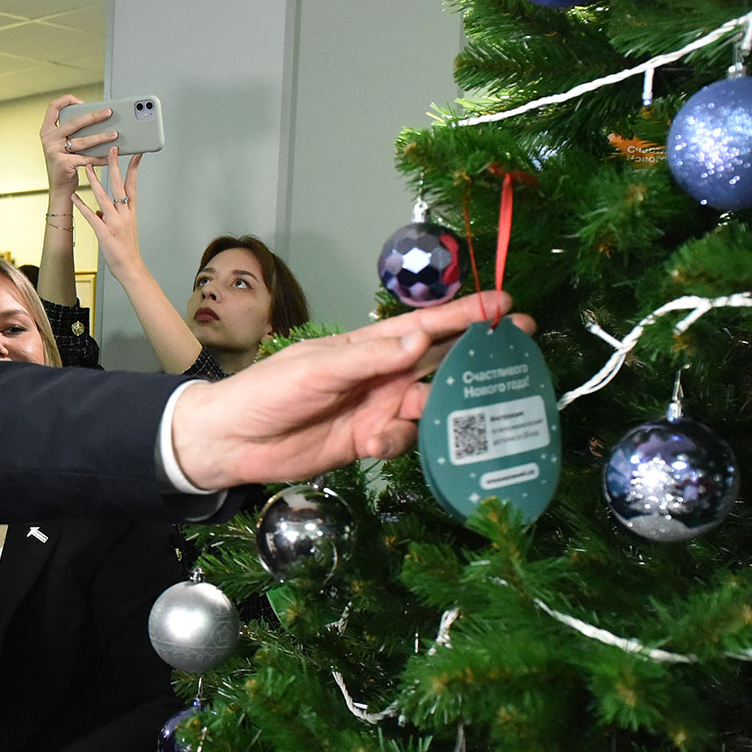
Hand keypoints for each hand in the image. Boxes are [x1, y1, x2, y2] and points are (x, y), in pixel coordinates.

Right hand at [41, 94, 116, 195]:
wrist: (60, 188)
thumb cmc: (65, 165)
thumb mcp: (64, 145)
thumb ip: (72, 133)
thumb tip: (97, 120)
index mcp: (47, 131)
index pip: (53, 107)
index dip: (66, 100)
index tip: (81, 101)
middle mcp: (48, 139)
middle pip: (74, 123)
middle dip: (94, 116)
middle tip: (108, 113)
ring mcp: (54, 151)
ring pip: (82, 141)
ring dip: (101, 137)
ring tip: (115, 134)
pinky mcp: (64, 164)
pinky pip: (86, 158)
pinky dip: (100, 157)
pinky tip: (110, 155)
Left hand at [75, 149, 145, 272]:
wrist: (131, 268)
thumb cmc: (127, 250)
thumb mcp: (124, 229)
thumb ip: (111, 216)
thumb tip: (98, 210)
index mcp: (130, 212)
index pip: (133, 185)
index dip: (134, 169)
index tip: (135, 154)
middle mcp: (124, 214)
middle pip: (119, 185)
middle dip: (114, 165)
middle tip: (111, 149)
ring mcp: (114, 222)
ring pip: (103, 196)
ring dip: (94, 180)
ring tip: (86, 166)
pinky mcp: (104, 232)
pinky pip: (91, 215)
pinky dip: (82, 205)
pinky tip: (74, 196)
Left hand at [169, 291, 535, 489]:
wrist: (232, 441)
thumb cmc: (267, 391)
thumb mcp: (317, 368)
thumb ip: (369, 358)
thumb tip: (419, 340)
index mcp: (368, 345)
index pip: (426, 325)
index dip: (466, 316)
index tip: (507, 306)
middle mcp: (381, 374)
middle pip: (442, 364)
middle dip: (478, 361)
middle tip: (519, 359)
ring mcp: (377, 409)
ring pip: (430, 407)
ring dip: (441, 411)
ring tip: (440, 413)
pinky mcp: (370, 443)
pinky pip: (404, 442)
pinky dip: (399, 444)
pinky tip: (377, 445)